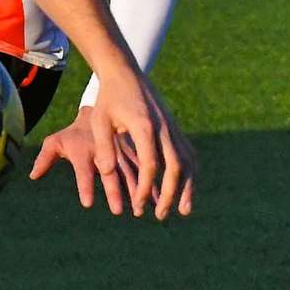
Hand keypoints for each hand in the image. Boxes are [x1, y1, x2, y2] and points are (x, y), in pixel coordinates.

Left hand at [30, 83, 195, 219]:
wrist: (125, 73)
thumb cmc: (108, 98)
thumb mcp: (99, 120)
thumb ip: (103, 146)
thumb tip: (106, 173)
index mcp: (144, 126)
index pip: (150, 164)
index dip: (145, 187)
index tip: (137, 205)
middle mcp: (164, 127)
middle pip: (175, 167)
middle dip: (169, 194)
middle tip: (160, 216)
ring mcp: (173, 127)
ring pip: (188, 161)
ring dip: (187, 187)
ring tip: (183, 211)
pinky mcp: (175, 127)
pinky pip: (188, 153)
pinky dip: (191, 173)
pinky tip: (187, 189)